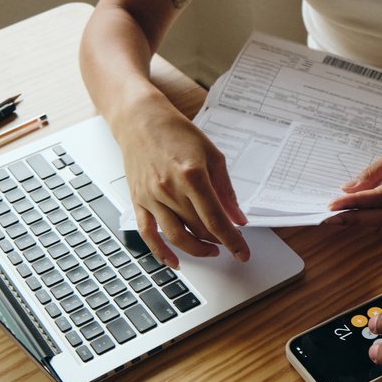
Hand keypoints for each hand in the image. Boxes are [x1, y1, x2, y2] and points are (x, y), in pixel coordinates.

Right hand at [115, 99, 248, 268]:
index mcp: (193, 176)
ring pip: (176, 236)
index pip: (216, 220)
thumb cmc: (176, 133)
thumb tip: (238, 218)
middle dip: (218, 241)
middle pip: (199, 229)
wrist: (140, 119)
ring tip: (210, 250)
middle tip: (230, 243)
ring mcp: (152, 197)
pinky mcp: (138, 201)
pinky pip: (148, 233)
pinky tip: (174, 262)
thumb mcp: (212, 155)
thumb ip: (226, 190)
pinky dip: (160, 252)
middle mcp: (170, 189)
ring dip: (196, 249)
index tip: (243, 253)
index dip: (232, 241)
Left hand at [325, 145, 381, 228]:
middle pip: (376, 217)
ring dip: (357, 217)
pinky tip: (359, 210)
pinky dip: (371, 215)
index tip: (333, 205)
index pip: (377, 198)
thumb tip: (349, 188)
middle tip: (326, 218)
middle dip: (349, 219)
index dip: (354, 203)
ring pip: (379, 221)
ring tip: (336, 213)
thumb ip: (373, 172)